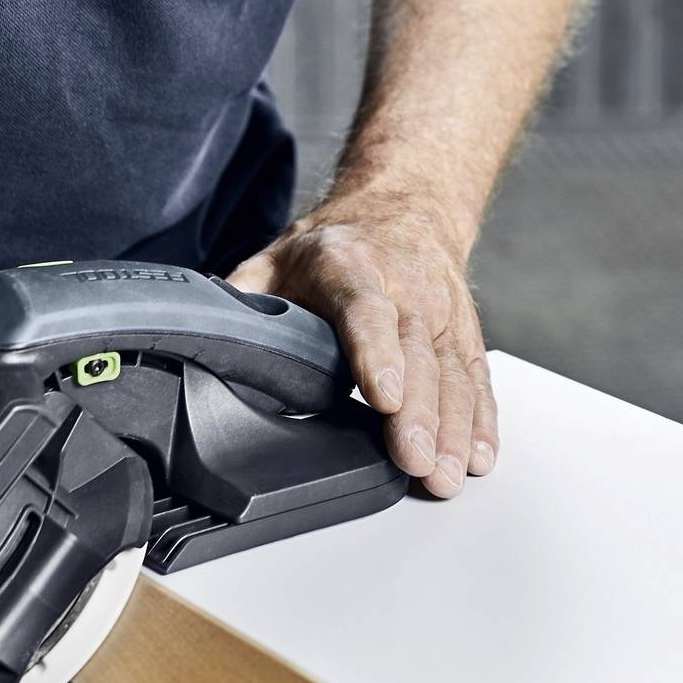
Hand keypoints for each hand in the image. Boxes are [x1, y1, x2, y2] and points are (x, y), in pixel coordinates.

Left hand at [229, 193, 495, 496]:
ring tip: (446, 474)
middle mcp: (406, 286)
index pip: (366, 312)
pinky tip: (477, 455)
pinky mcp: (463, 333)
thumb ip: (242, 299)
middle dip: (420, 412)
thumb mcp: (276, 258)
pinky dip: (480, 419)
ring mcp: (440, 312)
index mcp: (349, 266)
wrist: (404, 208)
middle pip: (417, 353)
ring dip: (454, 427)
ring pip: (452, 371)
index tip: (384, 396)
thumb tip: (202, 338)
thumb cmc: (336, 245)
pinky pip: (476, 378)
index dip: (377, 356)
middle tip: (416, 461)